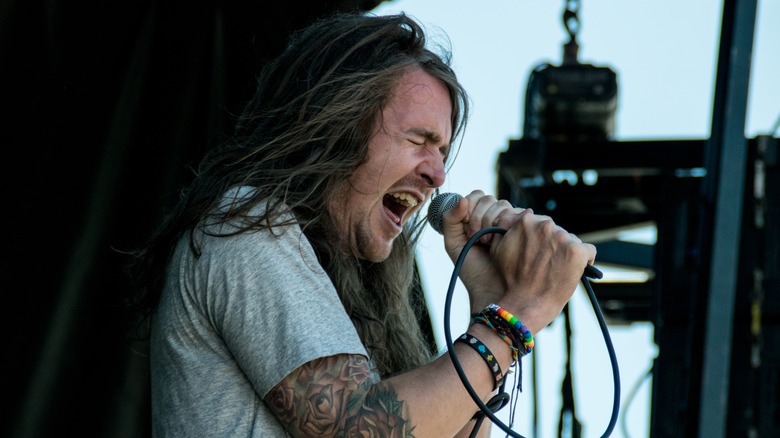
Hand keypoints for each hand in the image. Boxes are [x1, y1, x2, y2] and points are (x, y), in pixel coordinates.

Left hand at [439, 190, 531, 311]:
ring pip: (504, 205)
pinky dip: (507, 224)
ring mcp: (513, 224)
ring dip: (492, 222)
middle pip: (490, 199)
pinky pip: (519, 214)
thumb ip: (450, 220)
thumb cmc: (473, 271)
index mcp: (479, 218)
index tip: (466, 229)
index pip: (477, 196)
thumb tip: (462, 199)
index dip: (470, 207)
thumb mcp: (454, 244)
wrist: (493, 293)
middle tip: (477, 240)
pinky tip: (503, 240)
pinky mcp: (527, 230)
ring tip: (489, 244)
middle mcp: (497, 218)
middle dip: (480, 217)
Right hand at [489, 208, 595, 333]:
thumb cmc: (510, 280)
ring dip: (568, 253)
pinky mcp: (577, 252)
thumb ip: (507, 230)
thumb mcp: (498, 249)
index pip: (541, 223)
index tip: (539, 252)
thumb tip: (521, 219)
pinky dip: (585, 261)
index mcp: (526, 221)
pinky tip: (577, 271)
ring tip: (559, 270)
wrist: (524, 304)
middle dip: (555, 245)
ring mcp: (563, 238)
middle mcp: (545, 225)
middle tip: (548, 264)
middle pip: (558, 231)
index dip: (540, 240)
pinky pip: (589, 251)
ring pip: (572, 241)